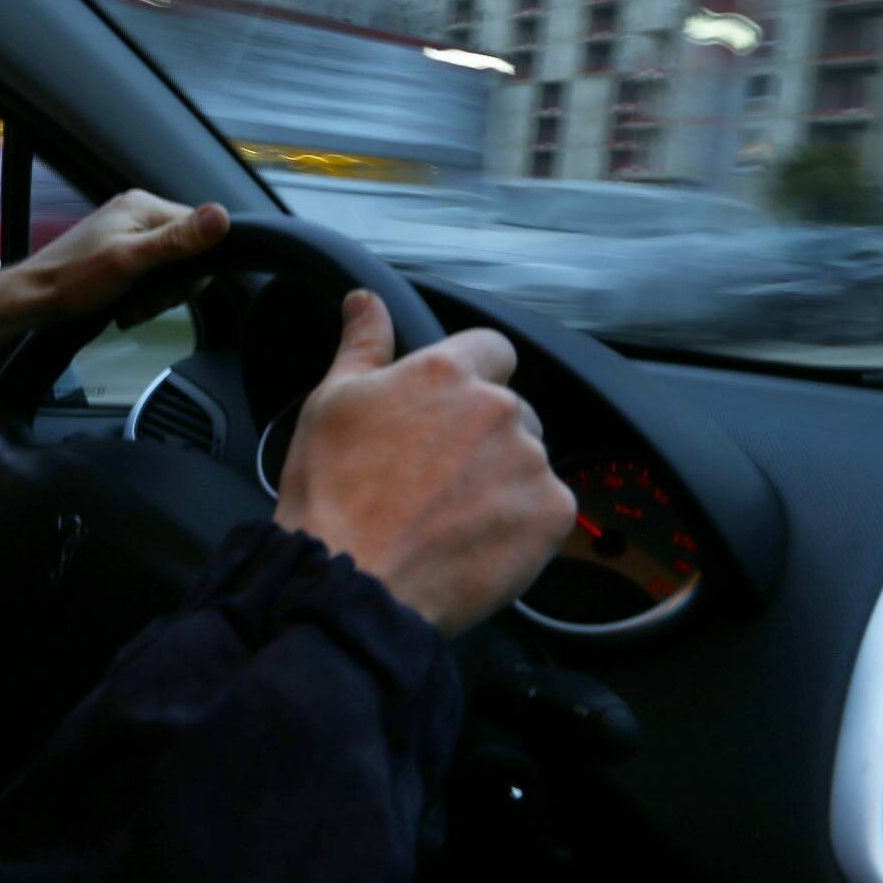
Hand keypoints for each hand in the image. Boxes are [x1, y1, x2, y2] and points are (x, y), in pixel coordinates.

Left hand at [0, 190, 229, 347]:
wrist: (33, 300)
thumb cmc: (74, 280)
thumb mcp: (130, 261)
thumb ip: (176, 240)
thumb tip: (222, 216)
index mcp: (144, 206)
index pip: (199, 232)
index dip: (193, 268)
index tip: (169, 290)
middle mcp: (138, 216)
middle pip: (186, 255)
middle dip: (170, 287)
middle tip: (145, 302)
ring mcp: (128, 236)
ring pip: (169, 272)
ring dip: (154, 298)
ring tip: (129, 307)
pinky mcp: (120, 257)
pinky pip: (150, 279)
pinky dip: (141, 299)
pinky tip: (124, 308)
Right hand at [272, 289, 575, 636]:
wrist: (353, 583)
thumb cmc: (333, 494)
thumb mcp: (331, 404)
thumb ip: (361, 344)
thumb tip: (364, 300)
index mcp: (446, 374)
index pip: (491, 349)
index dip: (470, 377)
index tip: (446, 411)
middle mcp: (498, 410)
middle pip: (512, 410)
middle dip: (484, 435)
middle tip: (435, 475)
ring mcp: (531, 463)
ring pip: (528, 460)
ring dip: (501, 479)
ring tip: (449, 515)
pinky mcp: (551, 516)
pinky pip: (547, 508)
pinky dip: (519, 524)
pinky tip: (473, 540)